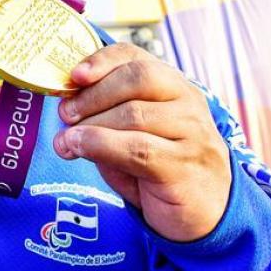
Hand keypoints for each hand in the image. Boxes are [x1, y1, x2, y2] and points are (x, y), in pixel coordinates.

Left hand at [53, 43, 231, 241]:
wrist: (205, 215)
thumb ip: (105, 118)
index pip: (135, 56)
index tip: (74, 75)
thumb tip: (65, 111)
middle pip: (137, 78)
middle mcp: (188, 102)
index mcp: (172, 85)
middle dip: (93, 94)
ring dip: (91, 124)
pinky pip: (137, 149)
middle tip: (65, 113)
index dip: (101, 60)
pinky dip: (99, 145)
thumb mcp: (129, 136)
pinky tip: (78, 148)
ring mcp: (192, 134)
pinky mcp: (185, 166)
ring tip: (66, 139)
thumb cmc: (159, 169)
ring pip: (134, 114)